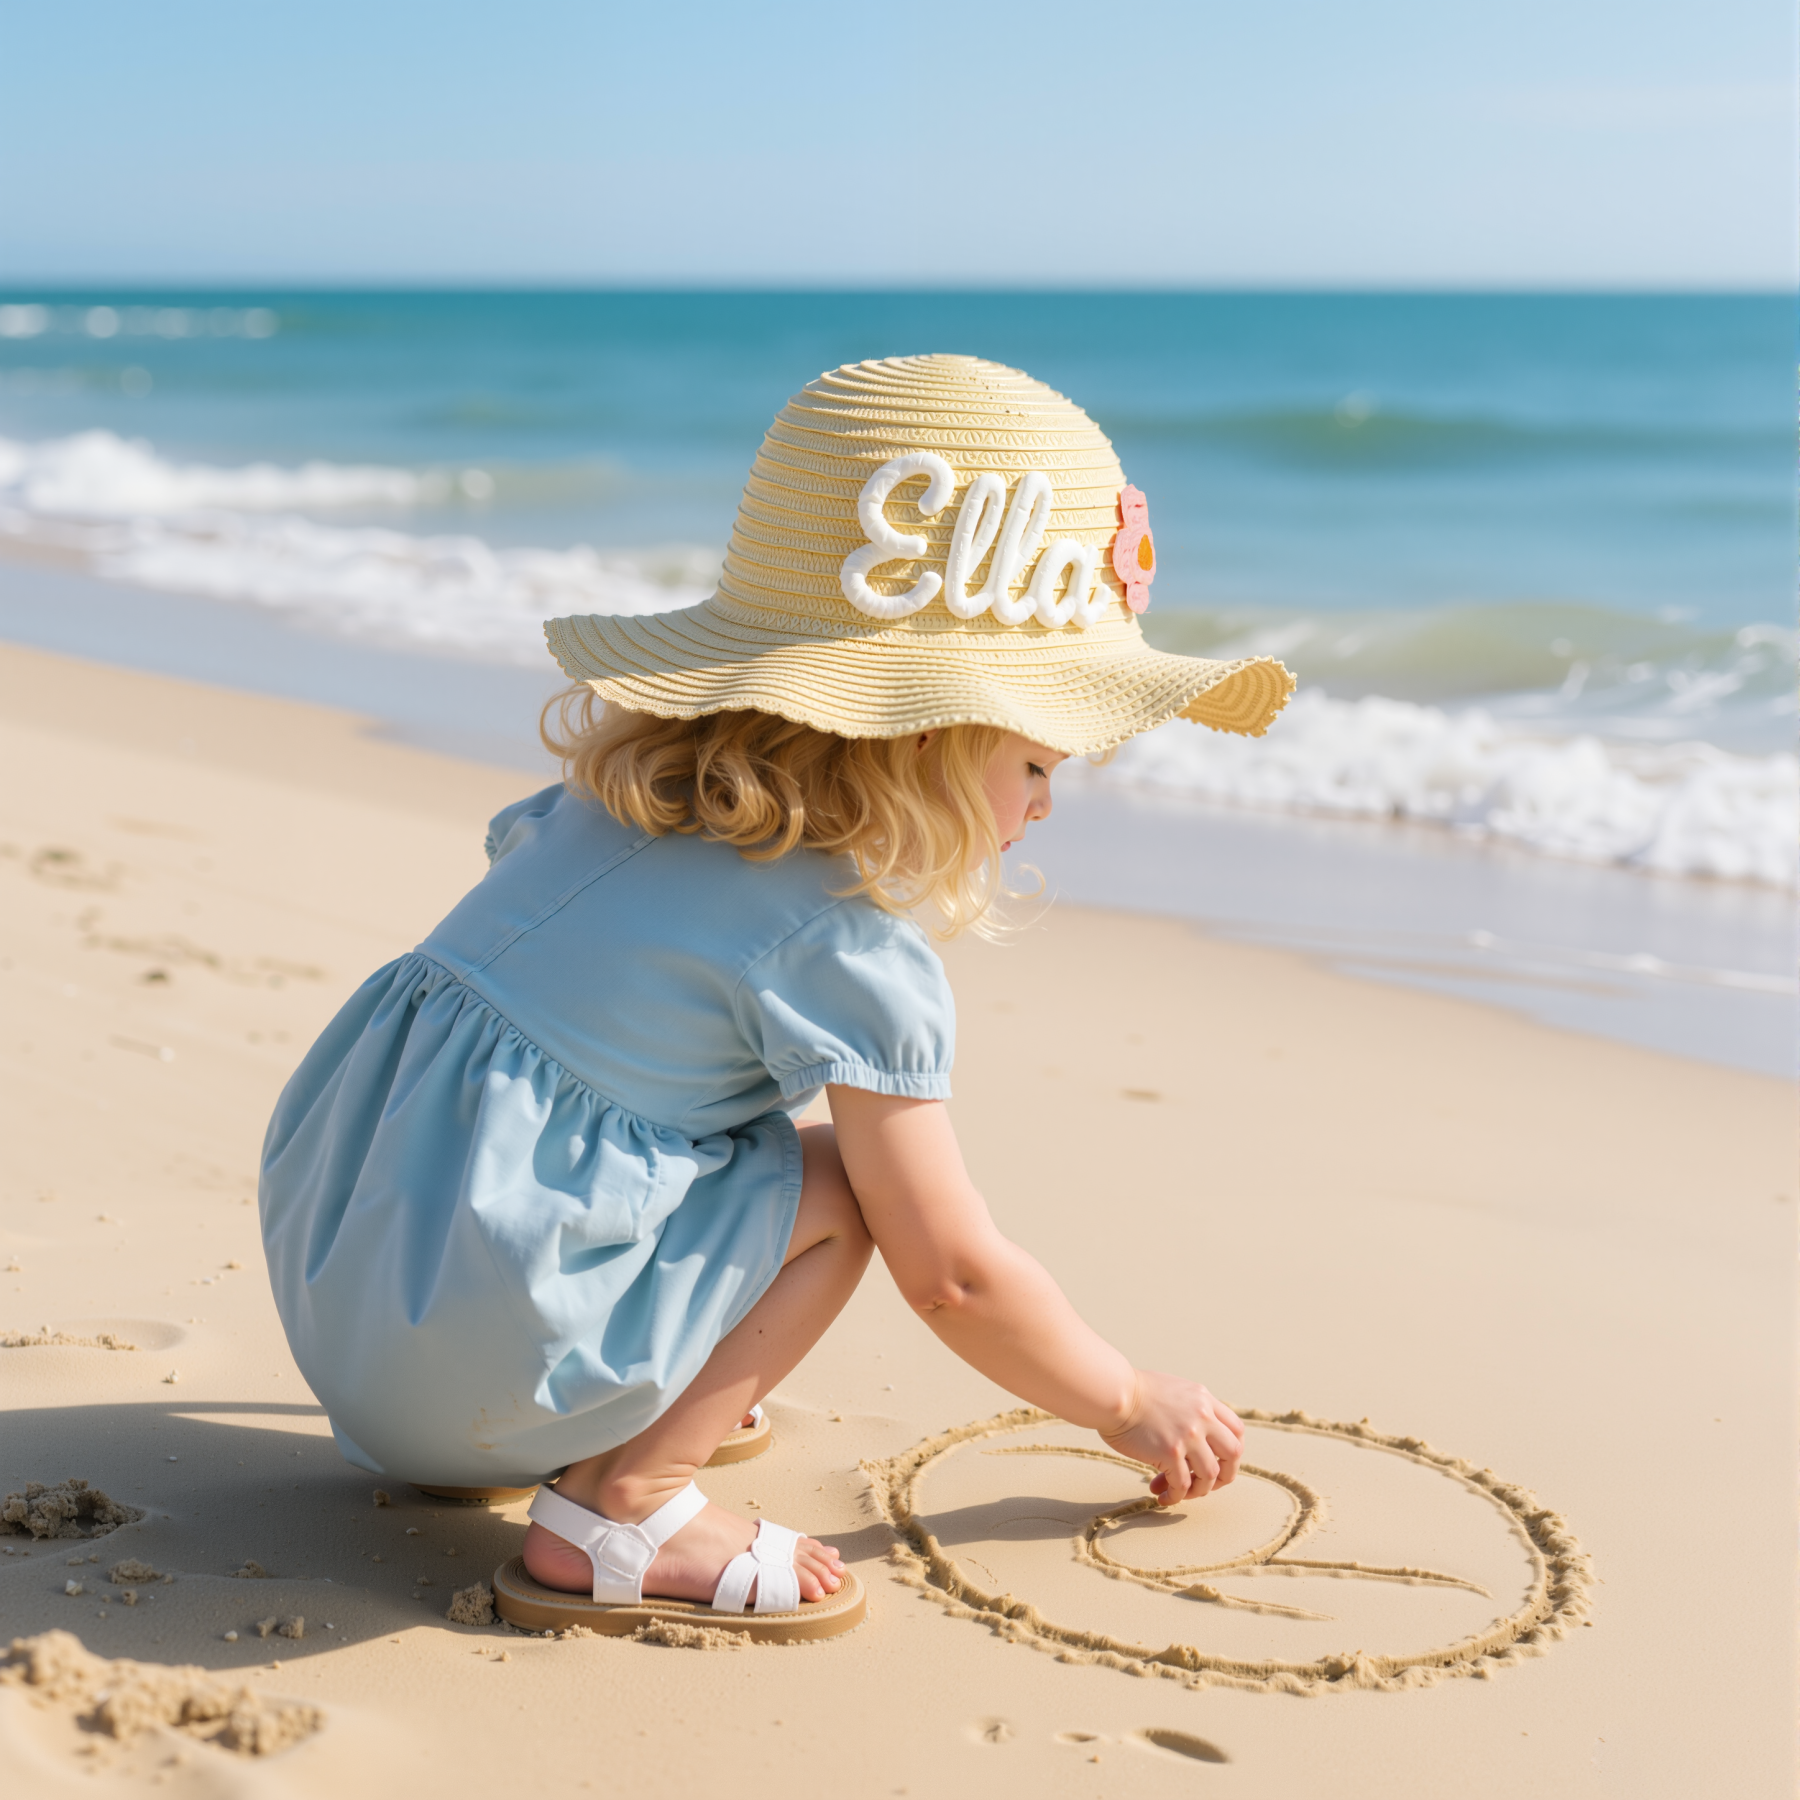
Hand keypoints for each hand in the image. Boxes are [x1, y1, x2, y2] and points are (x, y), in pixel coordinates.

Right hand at [1100, 1371, 1244, 1503]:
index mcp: (1204, 1400)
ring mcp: (1188, 1435)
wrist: (1113, 1393)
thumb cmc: (1133, 1392)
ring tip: (1179, 1492)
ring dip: (1197, 1490)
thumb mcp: (1174, 1390)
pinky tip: (1163, 1497)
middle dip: (1225, 1474)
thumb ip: (1192, 1408)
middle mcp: (1202, 1417)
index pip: (1237, 1430)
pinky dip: (1175, 1497)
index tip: (1218, 1462)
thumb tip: (1197, 1437)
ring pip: (1210, 1475)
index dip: (1231, 1451)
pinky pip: (1182, 1485)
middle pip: (1233, 1453)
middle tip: (1207, 1484)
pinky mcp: (1170, 1452)